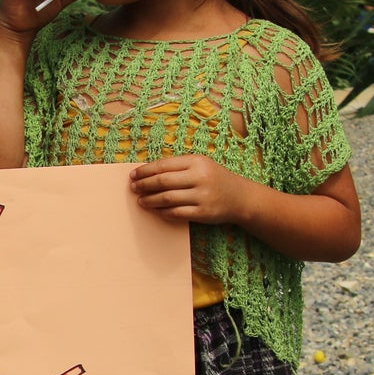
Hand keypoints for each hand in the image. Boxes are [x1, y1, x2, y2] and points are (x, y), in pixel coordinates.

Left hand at [130, 155, 253, 225]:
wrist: (240, 197)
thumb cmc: (214, 179)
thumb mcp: (201, 165)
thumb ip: (178, 166)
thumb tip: (147, 172)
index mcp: (197, 161)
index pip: (163, 165)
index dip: (145, 171)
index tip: (133, 176)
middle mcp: (200, 177)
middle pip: (162, 182)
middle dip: (143, 185)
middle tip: (133, 188)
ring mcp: (202, 196)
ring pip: (167, 198)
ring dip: (150, 200)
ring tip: (140, 201)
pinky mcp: (203, 212)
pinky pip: (176, 213)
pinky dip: (162, 212)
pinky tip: (155, 210)